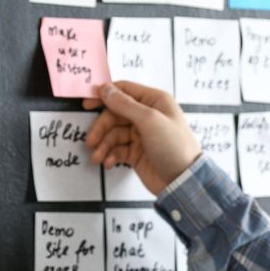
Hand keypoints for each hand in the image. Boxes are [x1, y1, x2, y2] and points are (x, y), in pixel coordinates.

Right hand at [83, 81, 201, 194]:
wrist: (182, 181)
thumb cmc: (174, 146)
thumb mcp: (149, 121)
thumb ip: (125, 104)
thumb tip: (105, 88)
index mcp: (154, 101)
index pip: (124, 91)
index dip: (105, 95)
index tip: (87, 104)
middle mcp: (147, 115)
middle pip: (115, 114)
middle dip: (101, 128)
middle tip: (91, 141)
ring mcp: (141, 134)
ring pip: (113, 133)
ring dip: (103, 145)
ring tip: (98, 157)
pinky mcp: (136, 152)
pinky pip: (117, 149)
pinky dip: (110, 155)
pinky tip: (109, 162)